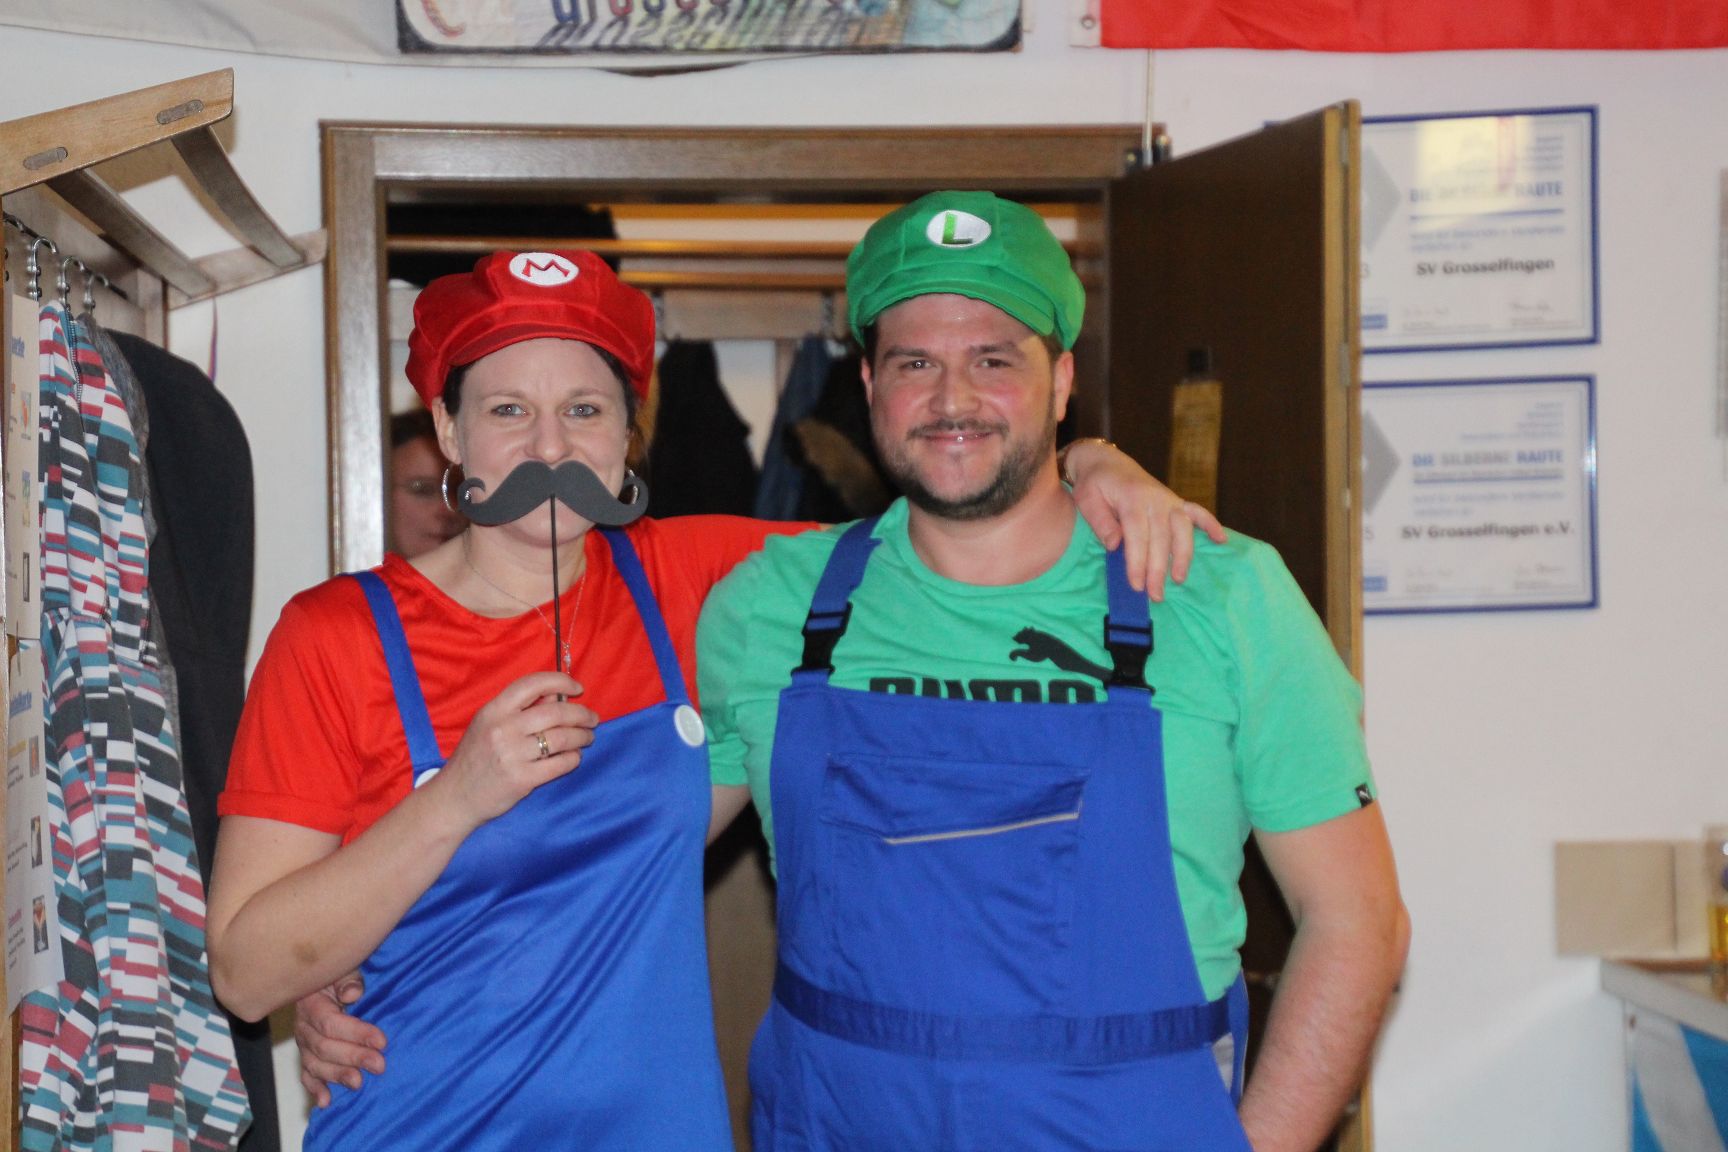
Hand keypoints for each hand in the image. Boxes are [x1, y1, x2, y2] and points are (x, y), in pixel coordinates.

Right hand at [295, 972, 384, 1107]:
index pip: (331, 1022)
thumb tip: (352, 994)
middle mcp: (303, 1026)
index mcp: (311, 1003)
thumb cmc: (337, 974)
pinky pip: (307, 1074)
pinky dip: (315, 1088)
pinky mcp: (307, 1055)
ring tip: (358, 1083)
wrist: (320, 980)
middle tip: (379, 1064)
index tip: (382, 1041)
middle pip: (324, 1046)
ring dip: (336, 1075)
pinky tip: (326, 1101)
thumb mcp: (344, 967)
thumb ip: (348, 978)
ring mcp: (303, 1043)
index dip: (356, 1033)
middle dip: (353, 1057)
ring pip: (315, 1064)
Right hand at [430, 671, 597, 830]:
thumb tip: (558, 696)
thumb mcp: (489, 725)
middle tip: (592, 719)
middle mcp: (503, 729)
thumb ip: (520, 709)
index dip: (560, 682)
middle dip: (581, 714)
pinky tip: (573, 757)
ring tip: (587, 738)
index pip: (532, 684)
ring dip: (582, 736)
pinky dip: (573, 759)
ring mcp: (512, 755)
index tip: (577, 688)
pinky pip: (560, 764)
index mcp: (494, 710)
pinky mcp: (522, 779)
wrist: (455, 797)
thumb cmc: (475, 757)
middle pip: (556, 712)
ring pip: (562, 738)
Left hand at [1063, 438, 1226, 597]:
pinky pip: (1198, 512)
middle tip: (1155, 595)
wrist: (1105, 461)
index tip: (1136, 585)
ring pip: (1182, 530)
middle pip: (1161, 538)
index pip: (1137, 535)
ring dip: (1183, 555)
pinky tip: (1221, 540)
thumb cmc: (1094, 484)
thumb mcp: (1086, 499)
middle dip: (1159, 568)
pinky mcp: (1176, 501)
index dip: (1138, 562)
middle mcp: (1156, 499)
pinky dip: (1211, 525)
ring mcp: (1169, 500)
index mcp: (1132, 498)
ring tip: (1178, 579)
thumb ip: (1101, 522)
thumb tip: (1115, 545)